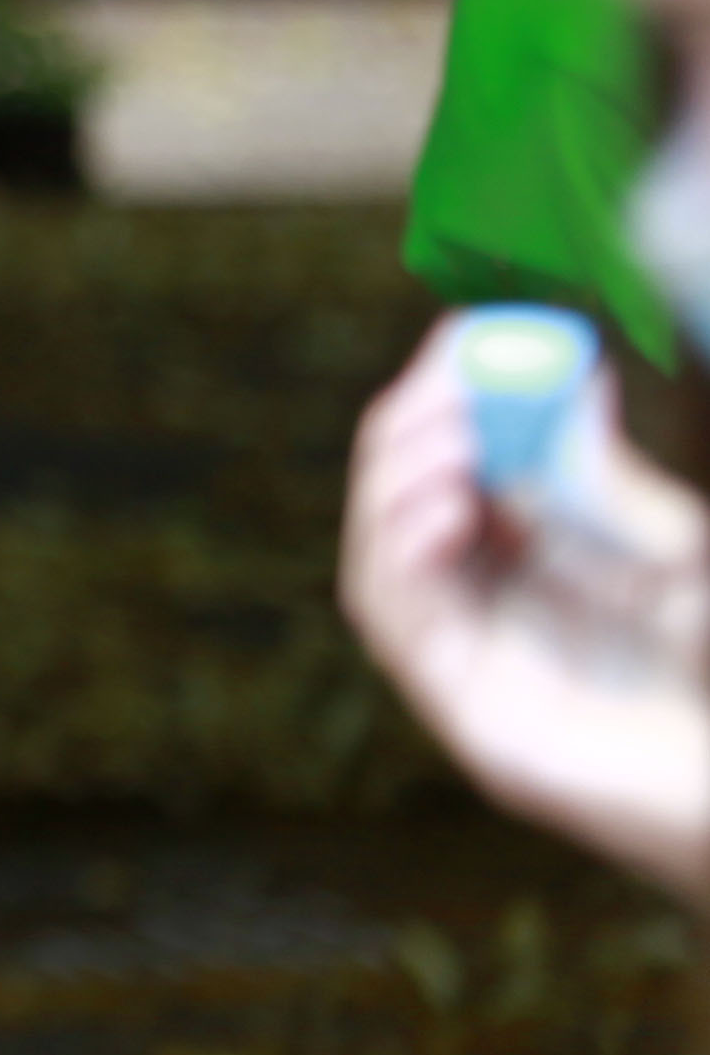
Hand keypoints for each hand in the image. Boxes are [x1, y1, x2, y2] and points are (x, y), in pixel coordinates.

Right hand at [340, 321, 709, 902]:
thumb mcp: (675, 555)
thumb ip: (609, 483)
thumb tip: (576, 381)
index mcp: (527, 567)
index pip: (449, 466)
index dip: (444, 400)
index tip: (462, 338)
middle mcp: (483, 612)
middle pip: (398, 508)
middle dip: (411, 435)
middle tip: (447, 383)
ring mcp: (469, 667)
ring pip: (379, 564)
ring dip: (395, 489)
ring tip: (446, 437)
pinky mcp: (468, 716)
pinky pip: (400, 627)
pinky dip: (405, 558)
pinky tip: (447, 507)